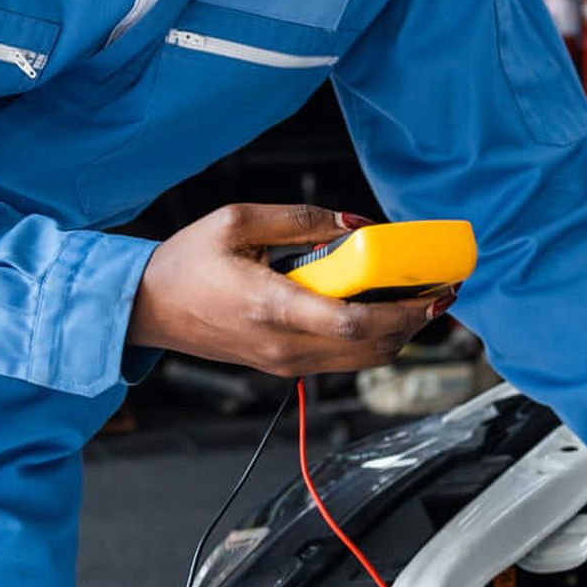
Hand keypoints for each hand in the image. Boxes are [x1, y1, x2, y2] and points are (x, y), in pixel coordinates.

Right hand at [128, 203, 441, 376]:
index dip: (404, 312)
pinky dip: (371, 339)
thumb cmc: (185, 264)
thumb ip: (303, 220)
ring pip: (361, 360)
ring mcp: (283, 363)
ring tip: (419, 298)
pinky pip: (341, 359)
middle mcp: (282, 346)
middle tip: (440, 290)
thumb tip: (356, 223)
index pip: (353, 324)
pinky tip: (381, 308)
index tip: (434, 291)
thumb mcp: (238, 221)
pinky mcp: (283, 366)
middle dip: (415, 322)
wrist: (146, 308)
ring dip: (398, 333)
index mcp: (271, 307)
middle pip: (370, 349)